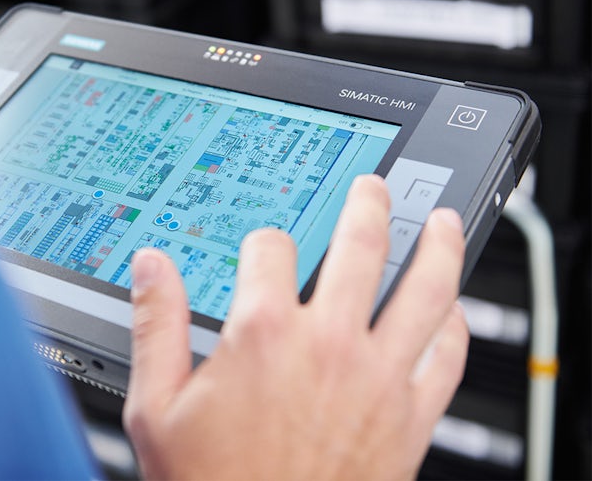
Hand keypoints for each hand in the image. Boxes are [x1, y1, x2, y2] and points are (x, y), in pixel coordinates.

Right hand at [123, 174, 468, 479]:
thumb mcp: (156, 408)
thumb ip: (155, 326)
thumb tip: (151, 267)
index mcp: (264, 333)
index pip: (270, 250)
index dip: (263, 242)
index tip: (262, 250)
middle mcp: (328, 344)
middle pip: (362, 245)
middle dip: (368, 205)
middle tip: (373, 187)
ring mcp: (377, 378)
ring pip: (425, 290)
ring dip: (438, 246)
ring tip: (443, 222)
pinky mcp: (409, 417)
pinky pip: (447, 357)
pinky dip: (455, 326)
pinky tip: (453, 310)